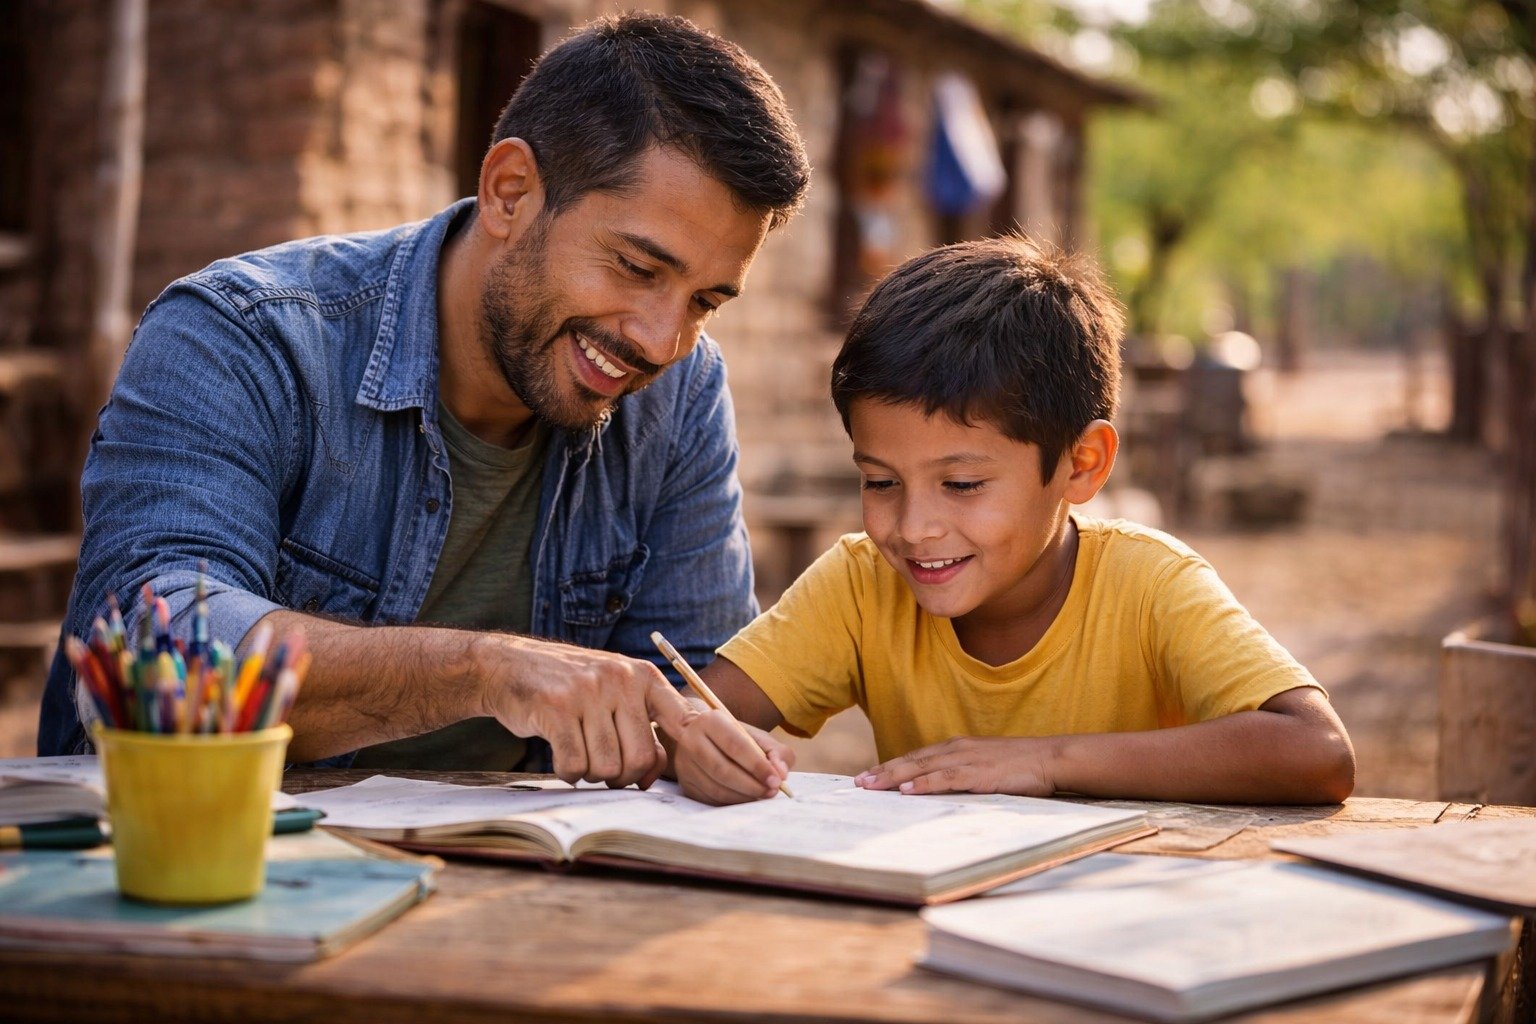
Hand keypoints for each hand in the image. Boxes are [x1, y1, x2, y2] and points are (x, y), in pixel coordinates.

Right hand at [475, 636, 696, 788]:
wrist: (510, 666)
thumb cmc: (570, 688)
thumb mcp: (614, 693)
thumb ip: (643, 728)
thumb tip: (653, 775)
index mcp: (643, 675)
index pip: (684, 719)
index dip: (691, 749)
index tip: (682, 767)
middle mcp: (620, 679)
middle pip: (640, 758)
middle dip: (622, 776)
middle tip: (605, 768)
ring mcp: (588, 692)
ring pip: (607, 766)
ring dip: (592, 774)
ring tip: (580, 755)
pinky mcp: (556, 708)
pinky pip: (574, 765)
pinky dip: (568, 772)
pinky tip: (562, 757)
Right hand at [673, 709, 794, 804]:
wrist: (705, 739)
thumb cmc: (736, 738)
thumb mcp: (757, 737)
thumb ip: (775, 751)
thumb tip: (781, 773)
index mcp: (711, 721)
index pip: (735, 745)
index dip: (757, 766)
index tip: (776, 780)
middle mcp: (691, 741)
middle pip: (722, 770)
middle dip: (751, 785)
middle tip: (771, 792)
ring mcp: (685, 765)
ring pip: (715, 788)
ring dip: (743, 797)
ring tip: (762, 796)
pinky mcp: (685, 785)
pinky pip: (710, 800)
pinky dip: (732, 803)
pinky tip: (746, 799)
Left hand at [854, 736, 1057, 795]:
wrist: (1050, 758)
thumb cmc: (1020, 766)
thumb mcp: (985, 768)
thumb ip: (962, 776)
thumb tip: (940, 792)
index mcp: (957, 747)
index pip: (917, 757)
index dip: (891, 766)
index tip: (869, 775)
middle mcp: (957, 749)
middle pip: (912, 760)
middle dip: (883, 771)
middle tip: (858, 782)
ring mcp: (968, 759)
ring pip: (923, 767)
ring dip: (895, 776)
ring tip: (872, 786)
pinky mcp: (980, 773)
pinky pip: (946, 779)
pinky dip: (925, 783)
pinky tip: (908, 790)